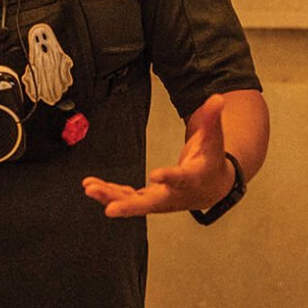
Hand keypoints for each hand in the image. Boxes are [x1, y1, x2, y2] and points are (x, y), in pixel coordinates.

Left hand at [81, 94, 232, 218]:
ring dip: (111, 196)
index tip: (155, 176)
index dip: (169, 177)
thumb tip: (217, 99)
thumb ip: (212, 118)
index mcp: (192, 179)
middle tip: (110, 208)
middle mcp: (174, 195)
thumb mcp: (215, 138)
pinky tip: (95, 187)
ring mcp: (161, 200)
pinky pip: (129, 198)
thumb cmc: (211, 160)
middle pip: (151, 203)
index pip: (181, 179)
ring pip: (134, 202)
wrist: (213, 187)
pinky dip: (112, 193)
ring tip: (90, 188)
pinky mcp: (151, 199)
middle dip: (129, 205)